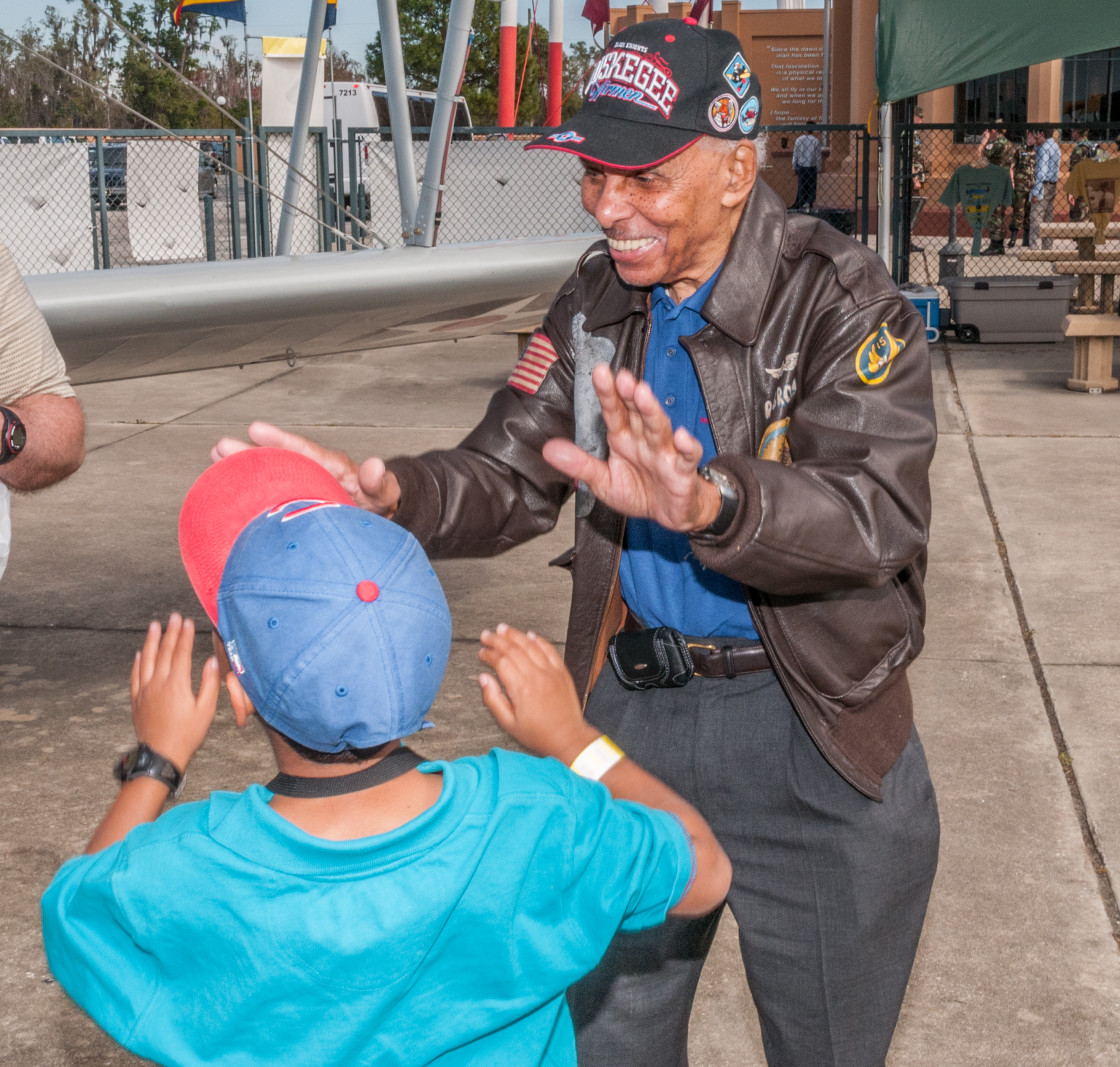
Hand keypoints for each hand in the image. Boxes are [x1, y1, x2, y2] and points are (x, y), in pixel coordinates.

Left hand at [130, 614, 219, 771]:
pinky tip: (140, 653)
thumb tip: (211, 661)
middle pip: (164, 652)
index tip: (187, 621)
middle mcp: (158, 683)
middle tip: (174, 616)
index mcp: (177, 684)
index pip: (181, 653)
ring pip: (147, 659)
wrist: (161, 755)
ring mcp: (145, 691)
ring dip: (151, 641)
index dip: (184, 636)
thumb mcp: (206, 711)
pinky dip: (137, 662)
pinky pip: (135, 675)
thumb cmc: (187, 734)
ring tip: (154, 625)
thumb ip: (209, 684)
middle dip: (170, 632)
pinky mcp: (137, 699)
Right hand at [210, 421, 400, 516]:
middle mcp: (311, 471)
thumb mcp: (383, 492)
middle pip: (278, 458)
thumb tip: (376, 466)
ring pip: (268, 474)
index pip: (304, 450)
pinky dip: (248, 493)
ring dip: (242, 468)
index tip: (256, 429)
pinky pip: (269, 496)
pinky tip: (225, 494)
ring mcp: (300, 486)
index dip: (280, 440)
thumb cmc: (377, 503)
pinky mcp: (293, 503)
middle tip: (221, 446)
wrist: (374, 519)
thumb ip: (379, 482)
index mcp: (331, 466)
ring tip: (215, 460)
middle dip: (250, 453)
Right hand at [478, 625, 596, 761]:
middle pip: (513, 649)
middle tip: (487, 635)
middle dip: (497, 639)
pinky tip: (530, 635)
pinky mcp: (561, 671)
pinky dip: (538, 640)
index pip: (500, 662)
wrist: (568, 737)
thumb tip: (484, 680)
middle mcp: (536, 676)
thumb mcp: (509, 723)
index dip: (489, 654)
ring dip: (514, 635)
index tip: (482, 652)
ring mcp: (550, 672)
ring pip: (530, 645)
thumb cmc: (540, 734)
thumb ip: (493, 699)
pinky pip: (549, 649)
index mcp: (521, 688)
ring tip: (503, 629)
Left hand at [541, 365, 720, 531]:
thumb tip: (548, 449)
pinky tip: (680, 437)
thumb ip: (579, 464)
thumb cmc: (640, 492)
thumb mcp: (603, 482)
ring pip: (659, 428)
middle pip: (637, 413)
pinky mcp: (683, 471)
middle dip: (630, 394)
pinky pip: (687, 457)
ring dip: (652, 411)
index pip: (614, 412)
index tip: (599, 373)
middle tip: (621, 377)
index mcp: (624, 439)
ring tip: (642, 394)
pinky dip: (687, 447)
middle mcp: (644, 440)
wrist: (671, 515)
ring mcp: (665, 453)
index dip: (607, 393)